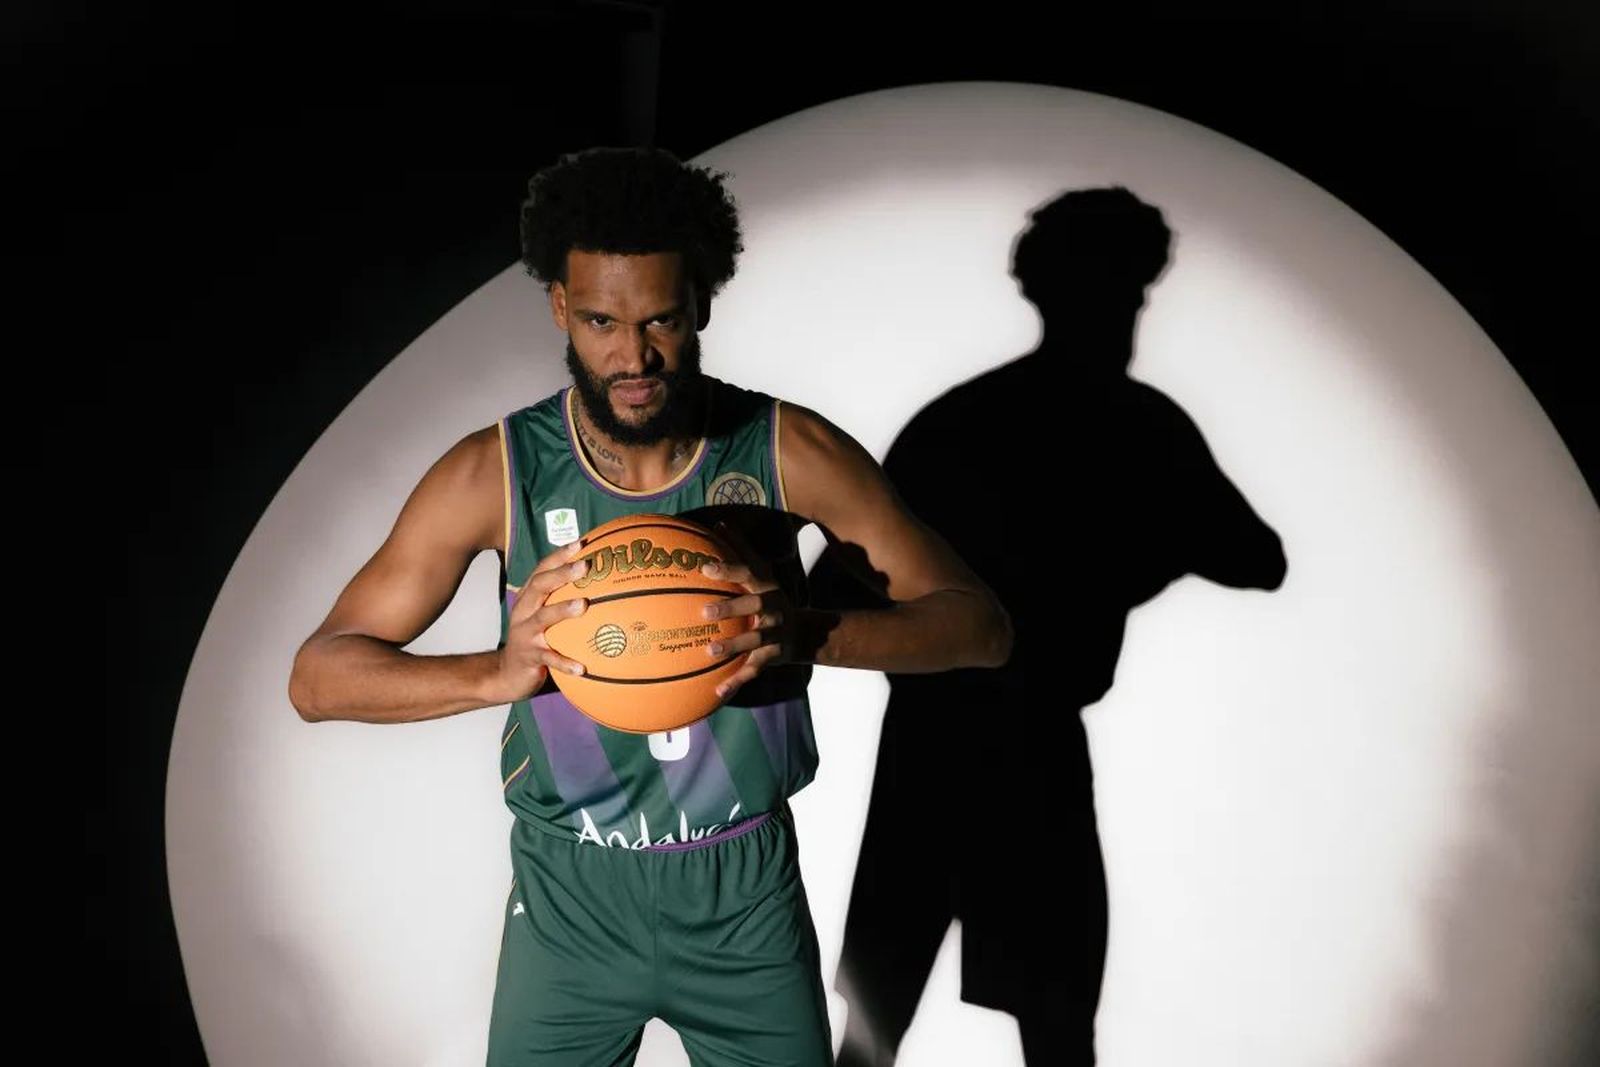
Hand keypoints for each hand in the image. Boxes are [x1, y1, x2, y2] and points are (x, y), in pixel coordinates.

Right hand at [494, 540, 589, 702]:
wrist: (509, 673)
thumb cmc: (535, 639)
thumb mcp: (545, 617)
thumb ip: (564, 601)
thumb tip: (605, 587)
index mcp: (529, 598)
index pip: (542, 570)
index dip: (560, 555)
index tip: (581, 543)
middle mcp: (524, 611)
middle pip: (540, 586)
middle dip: (561, 573)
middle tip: (585, 566)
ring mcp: (524, 633)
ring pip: (542, 618)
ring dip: (562, 610)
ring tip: (583, 605)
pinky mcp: (529, 656)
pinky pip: (549, 659)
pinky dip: (565, 663)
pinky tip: (583, 668)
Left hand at [699, 557, 794, 700]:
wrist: (805, 632)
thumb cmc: (771, 597)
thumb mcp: (762, 573)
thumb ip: (741, 550)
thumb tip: (719, 524)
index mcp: (766, 586)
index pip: (748, 573)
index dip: (729, 570)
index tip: (705, 568)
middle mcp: (773, 608)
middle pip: (755, 606)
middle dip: (731, 608)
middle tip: (704, 611)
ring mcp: (775, 634)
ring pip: (755, 640)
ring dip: (733, 646)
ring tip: (709, 651)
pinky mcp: (773, 656)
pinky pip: (754, 670)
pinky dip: (737, 681)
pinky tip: (717, 690)